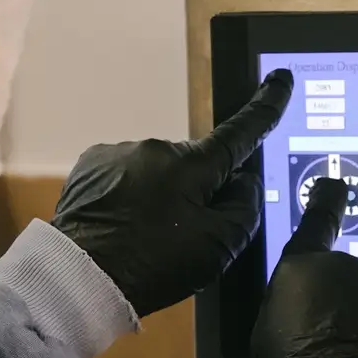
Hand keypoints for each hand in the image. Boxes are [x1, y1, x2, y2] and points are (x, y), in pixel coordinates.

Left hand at [51, 70, 292, 316]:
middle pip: (194, 164)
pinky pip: (125, 176)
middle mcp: (156, 148)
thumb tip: (244, 180)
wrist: (78, 277)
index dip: (266, 107)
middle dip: (196, 190)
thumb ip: (244, 207)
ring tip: (145, 237)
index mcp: (192, 165)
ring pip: (157, 172)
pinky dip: (130, 196)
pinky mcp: (91, 167)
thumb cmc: (152, 265)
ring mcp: (119, 154)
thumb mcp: (218, 247)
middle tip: (184, 234)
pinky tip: (123, 226)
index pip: (240, 131)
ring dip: (159, 195)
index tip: (279, 79)